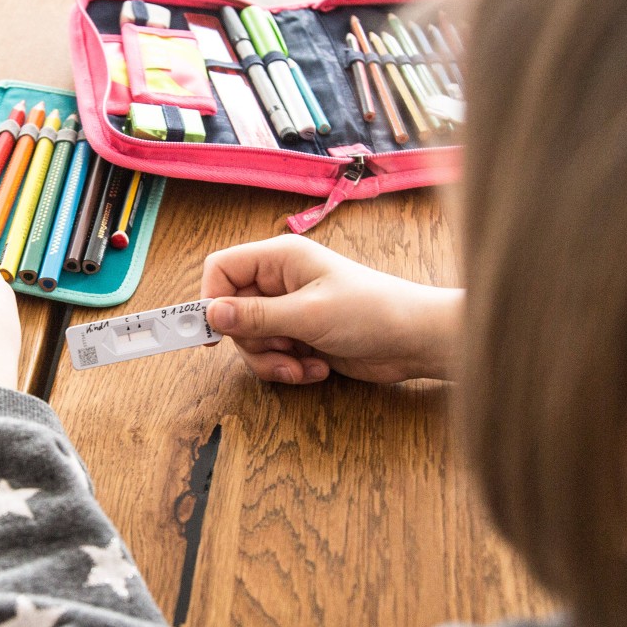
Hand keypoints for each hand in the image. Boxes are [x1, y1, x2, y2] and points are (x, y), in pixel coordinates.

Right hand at [201, 235, 461, 383]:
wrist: (416, 341)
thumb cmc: (372, 313)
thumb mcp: (307, 315)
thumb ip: (255, 317)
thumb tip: (210, 315)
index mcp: (280, 259)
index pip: (221, 269)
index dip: (210, 299)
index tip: (212, 334)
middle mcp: (279, 281)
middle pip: (232, 312)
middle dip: (253, 342)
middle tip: (283, 349)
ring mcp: (288, 310)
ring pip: (250, 340)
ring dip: (272, 360)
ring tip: (303, 363)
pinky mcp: (298, 336)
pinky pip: (271, 356)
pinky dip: (288, 367)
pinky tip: (317, 367)